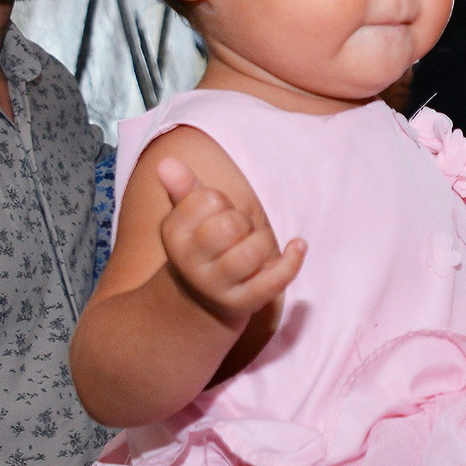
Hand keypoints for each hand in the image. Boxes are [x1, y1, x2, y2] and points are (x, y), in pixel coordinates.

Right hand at [153, 156, 304, 326]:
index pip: (208, 199)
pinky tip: (299, 245)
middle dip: (244, 222)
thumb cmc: (202, 243)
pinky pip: (274, 281)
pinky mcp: (244, 302)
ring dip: (264, 242)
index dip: (221, 202)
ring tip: (254, 247)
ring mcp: (217, 285)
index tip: (216, 215)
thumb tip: (167, 162)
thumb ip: (183, 188)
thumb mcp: (188, 216)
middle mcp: (190, 262)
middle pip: (232, 225)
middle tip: (237, 234)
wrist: (200, 296)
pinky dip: (292, 260)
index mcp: (173, 235)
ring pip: (254, 251)